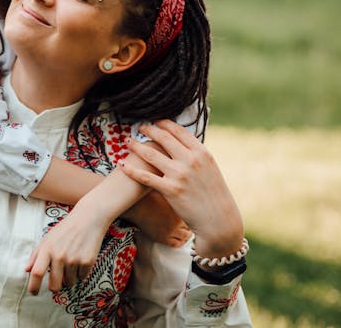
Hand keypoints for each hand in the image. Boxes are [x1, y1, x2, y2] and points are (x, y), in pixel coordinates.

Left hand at [25, 202, 109, 294]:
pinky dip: (81, 272)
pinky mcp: (87, 262)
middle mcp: (60, 256)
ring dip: (69, 277)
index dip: (33, 286)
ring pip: (69, 283)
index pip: (37, 273)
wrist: (88, 219)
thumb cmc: (65, 229)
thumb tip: (27, 270)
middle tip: (57, 279)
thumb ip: (36, 255)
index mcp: (47, 249)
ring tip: (71, 261)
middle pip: (54, 286)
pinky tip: (81, 258)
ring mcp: (74, 260)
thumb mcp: (47, 238)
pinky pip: (81, 278)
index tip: (33, 293)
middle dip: (55, 287)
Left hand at [121, 120, 243, 259]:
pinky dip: (131, 169)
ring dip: (136, 146)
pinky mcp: (170, 190)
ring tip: (128, 141)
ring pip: (151, 155)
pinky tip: (122, 164)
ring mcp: (179, 175)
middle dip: (149, 130)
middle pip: (163, 138)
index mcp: (202, 153)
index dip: (164, 124)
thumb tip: (182, 143)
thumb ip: (196, 155)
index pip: (179, 131)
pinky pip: (145, 177)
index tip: (156, 121)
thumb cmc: (214, 194)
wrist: (218, 219)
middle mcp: (190, 160)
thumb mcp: (210, 168)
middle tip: (140, 127)